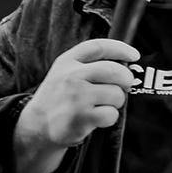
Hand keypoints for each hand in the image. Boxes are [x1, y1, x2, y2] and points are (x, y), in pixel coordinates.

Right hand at [11, 38, 137, 172]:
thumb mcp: (64, 73)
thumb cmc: (59, 99)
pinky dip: (109, 118)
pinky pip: (112, 114)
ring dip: (116, 102)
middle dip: (126, 80)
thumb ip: (88, 65)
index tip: (134, 55)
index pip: (98, 47)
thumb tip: (125, 64)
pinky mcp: (81, 116)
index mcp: (67, 62)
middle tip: (123, 87)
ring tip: (101, 106)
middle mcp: (71, 76)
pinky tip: (97, 118)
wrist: (37, 125)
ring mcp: (76, 96)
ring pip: (117, 94)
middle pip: (115, 71)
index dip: (121, 49)